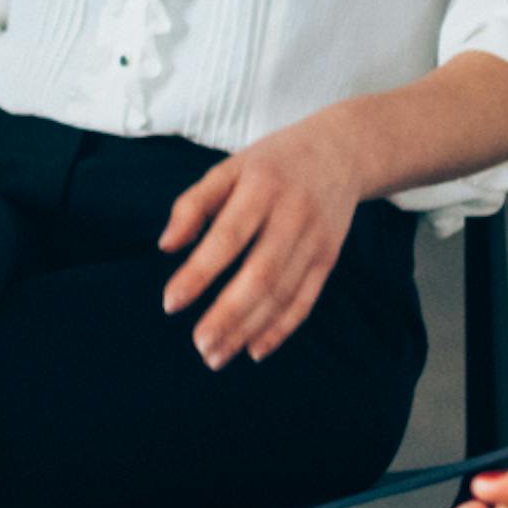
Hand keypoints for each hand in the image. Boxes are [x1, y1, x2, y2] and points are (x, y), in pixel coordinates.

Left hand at [158, 109, 369, 369]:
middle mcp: (293, 215)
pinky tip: (255, 349)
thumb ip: (194, 204)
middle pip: (262, 274)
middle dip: (228, 314)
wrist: (341, 151)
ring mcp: (316, 239)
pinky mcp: (329, 257)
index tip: (170, 303)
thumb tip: (165, 246)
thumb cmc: (271, 164)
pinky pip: (306, 299)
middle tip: (199, 344)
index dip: (200, 272)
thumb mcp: (229, 168)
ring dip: (249, 329)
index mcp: (262, 187)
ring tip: (216, 356)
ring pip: (283, 293)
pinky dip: (281, 328)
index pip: (228, 237)